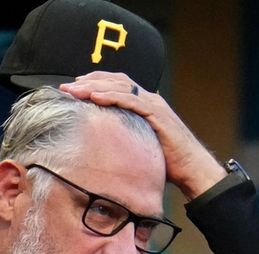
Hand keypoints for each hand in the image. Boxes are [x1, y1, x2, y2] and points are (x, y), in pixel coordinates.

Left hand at [60, 71, 226, 199]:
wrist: (191, 168)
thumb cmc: (167, 160)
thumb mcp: (140, 143)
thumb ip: (125, 136)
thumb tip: (102, 145)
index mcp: (145, 103)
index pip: (116, 84)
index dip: (95, 82)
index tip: (74, 87)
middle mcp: (150, 99)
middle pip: (115, 80)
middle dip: (89, 81)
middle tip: (67, 86)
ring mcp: (154, 105)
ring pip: (121, 87)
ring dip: (95, 87)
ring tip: (75, 90)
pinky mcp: (157, 115)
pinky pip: (132, 101)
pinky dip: (112, 97)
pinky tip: (95, 98)